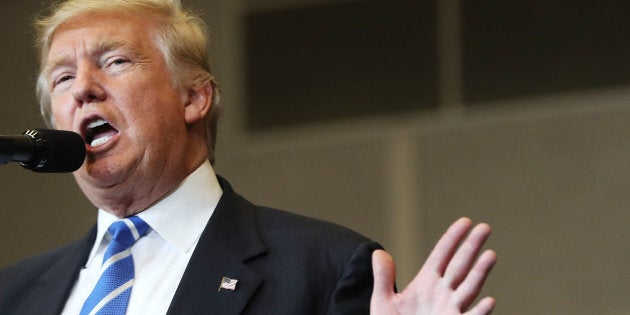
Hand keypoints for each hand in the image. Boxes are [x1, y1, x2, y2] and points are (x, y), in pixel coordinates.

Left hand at [371, 217, 496, 314]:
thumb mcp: (383, 302)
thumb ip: (384, 278)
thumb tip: (378, 252)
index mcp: (427, 283)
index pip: (442, 255)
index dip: (453, 238)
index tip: (466, 221)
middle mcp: (442, 293)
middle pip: (460, 265)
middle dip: (471, 247)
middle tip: (485, 227)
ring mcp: (450, 310)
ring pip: (468, 288)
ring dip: (480, 273)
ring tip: (491, 255)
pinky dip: (479, 312)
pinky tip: (489, 301)